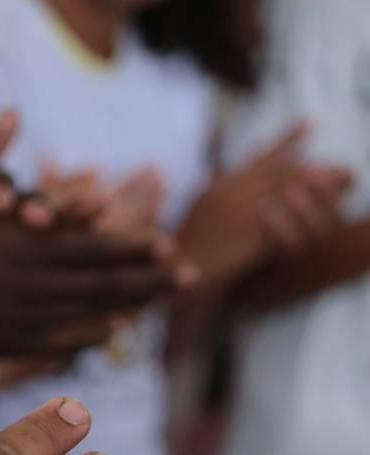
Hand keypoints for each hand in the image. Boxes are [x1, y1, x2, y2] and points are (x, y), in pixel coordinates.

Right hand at [0, 112, 188, 373]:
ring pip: (89, 314)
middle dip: (149, 280)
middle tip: (188, 278)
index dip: (133, 248)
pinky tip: (111, 331)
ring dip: (130, 307)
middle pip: (103, 284)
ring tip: (162, 302)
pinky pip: (61, 341)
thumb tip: (9, 115)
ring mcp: (23, 320)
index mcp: (21, 249)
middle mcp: (30, 287)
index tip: (166, 244)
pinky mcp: (10, 342)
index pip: (91, 248)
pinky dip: (90, 334)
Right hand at [178, 125, 350, 287]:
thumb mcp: (195, 209)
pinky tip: (319, 214)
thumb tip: (215, 175)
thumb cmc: (183, 246)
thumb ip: (210, 189)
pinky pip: (282, 222)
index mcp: (221, 185)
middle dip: (310, 164)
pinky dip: (301, 216)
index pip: (259, 157)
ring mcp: (241, 214)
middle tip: (335, 161)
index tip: (309, 125)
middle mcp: (233, 194)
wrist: (174, 273)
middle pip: (279, 170)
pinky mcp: (248, 237)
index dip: (286, 140)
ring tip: (336, 182)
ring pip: (285, 192)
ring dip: (313, 186)